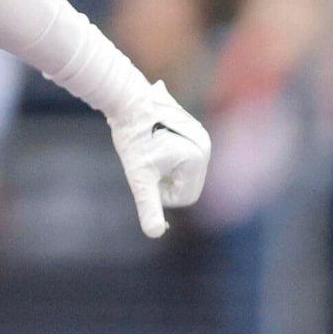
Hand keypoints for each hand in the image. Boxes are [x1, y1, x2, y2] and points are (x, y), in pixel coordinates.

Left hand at [109, 77, 211, 238]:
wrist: (126, 99)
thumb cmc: (133, 138)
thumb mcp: (139, 177)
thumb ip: (149, 206)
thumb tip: (155, 234)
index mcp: (198, 158)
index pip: (186, 198)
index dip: (162, 194)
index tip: (146, 175)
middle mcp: (206, 147)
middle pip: (187, 185)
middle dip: (166, 182)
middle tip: (146, 163)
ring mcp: (201, 136)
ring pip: (184, 172)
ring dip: (166, 170)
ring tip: (149, 152)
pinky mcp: (193, 129)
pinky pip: (184, 156)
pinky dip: (168, 158)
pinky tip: (153, 143)